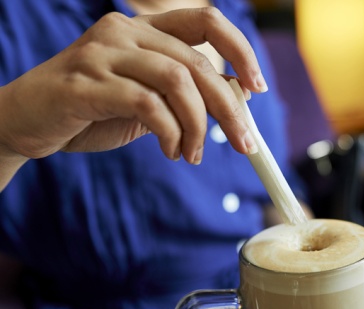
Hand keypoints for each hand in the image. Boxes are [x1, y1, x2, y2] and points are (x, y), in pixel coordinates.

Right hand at [0, 7, 264, 175]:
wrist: (28, 121)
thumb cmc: (94, 110)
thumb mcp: (151, 101)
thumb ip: (189, 95)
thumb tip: (240, 96)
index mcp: (145, 29)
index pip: (207, 21)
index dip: (241, 50)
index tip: (257, 87)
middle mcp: (126, 32)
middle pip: (198, 63)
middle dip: (230, 109)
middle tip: (245, 144)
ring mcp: (103, 53)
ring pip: (178, 80)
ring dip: (198, 125)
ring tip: (194, 154)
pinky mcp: (85, 83)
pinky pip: (147, 104)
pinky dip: (170, 132)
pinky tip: (171, 151)